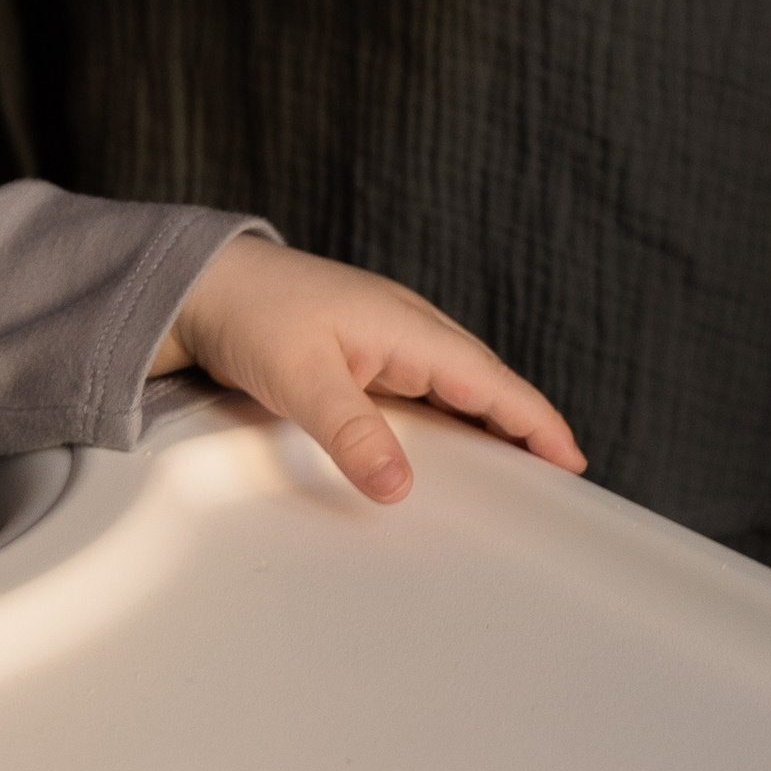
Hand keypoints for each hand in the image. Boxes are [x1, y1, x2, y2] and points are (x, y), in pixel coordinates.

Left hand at [154, 238, 586, 501]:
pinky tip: (436, 452)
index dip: (535, 423)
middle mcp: (405, 330)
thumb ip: (351, 431)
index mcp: (407, 328)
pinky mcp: (357, 354)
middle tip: (555, 486)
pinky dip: (439, 422)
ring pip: (450, 389)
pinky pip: (416, 392)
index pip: (492, 383)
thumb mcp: (298, 376)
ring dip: (480, 427)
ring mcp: (383, 341)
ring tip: (509, 479)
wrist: (196, 283)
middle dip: (521, 429)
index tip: (574, 464)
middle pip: (482, 386)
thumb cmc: (247, 311)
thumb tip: (400, 488)